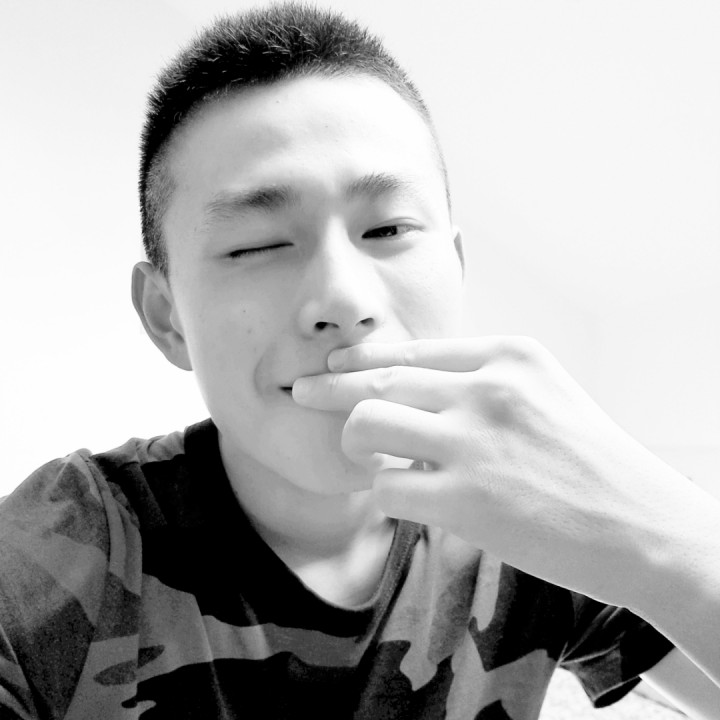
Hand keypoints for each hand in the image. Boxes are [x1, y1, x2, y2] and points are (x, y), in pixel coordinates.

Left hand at [292, 337, 701, 607]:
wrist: (643, 525)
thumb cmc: (592, 463)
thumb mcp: (544, 395)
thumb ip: (482, 384)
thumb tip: (415, 392)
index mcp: (508, 356)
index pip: (413, 351)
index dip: (363, 357)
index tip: (336, 364)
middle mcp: (486, 388)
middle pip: (378, 378)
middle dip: (329, 386)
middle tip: (302, 391)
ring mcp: (473, 442)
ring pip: (368, 423)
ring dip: (354, 443)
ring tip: (365, 459)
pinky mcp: (465, 499)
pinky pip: (387, 486)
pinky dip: (384, 495)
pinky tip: (399, 500)